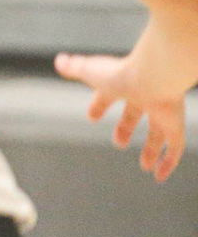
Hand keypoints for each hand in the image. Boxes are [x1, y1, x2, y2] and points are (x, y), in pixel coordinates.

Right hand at [55, 14, 197, 181]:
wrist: (153, 76)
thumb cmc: (119, 74)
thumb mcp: (89, 72)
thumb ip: (75, 67)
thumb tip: (60, 61)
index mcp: (123, 84)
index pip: (109, 95)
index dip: (99, 105)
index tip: (91, 117)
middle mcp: (144, 96)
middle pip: (136, 113)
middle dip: (126, 128)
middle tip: (119, 142)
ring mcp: (162, 111)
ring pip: (159, 132)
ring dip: (151, 150)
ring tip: (145, 166)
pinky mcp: (175, 124)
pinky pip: (176, 147)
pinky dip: (169, 162)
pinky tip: (159, 176)